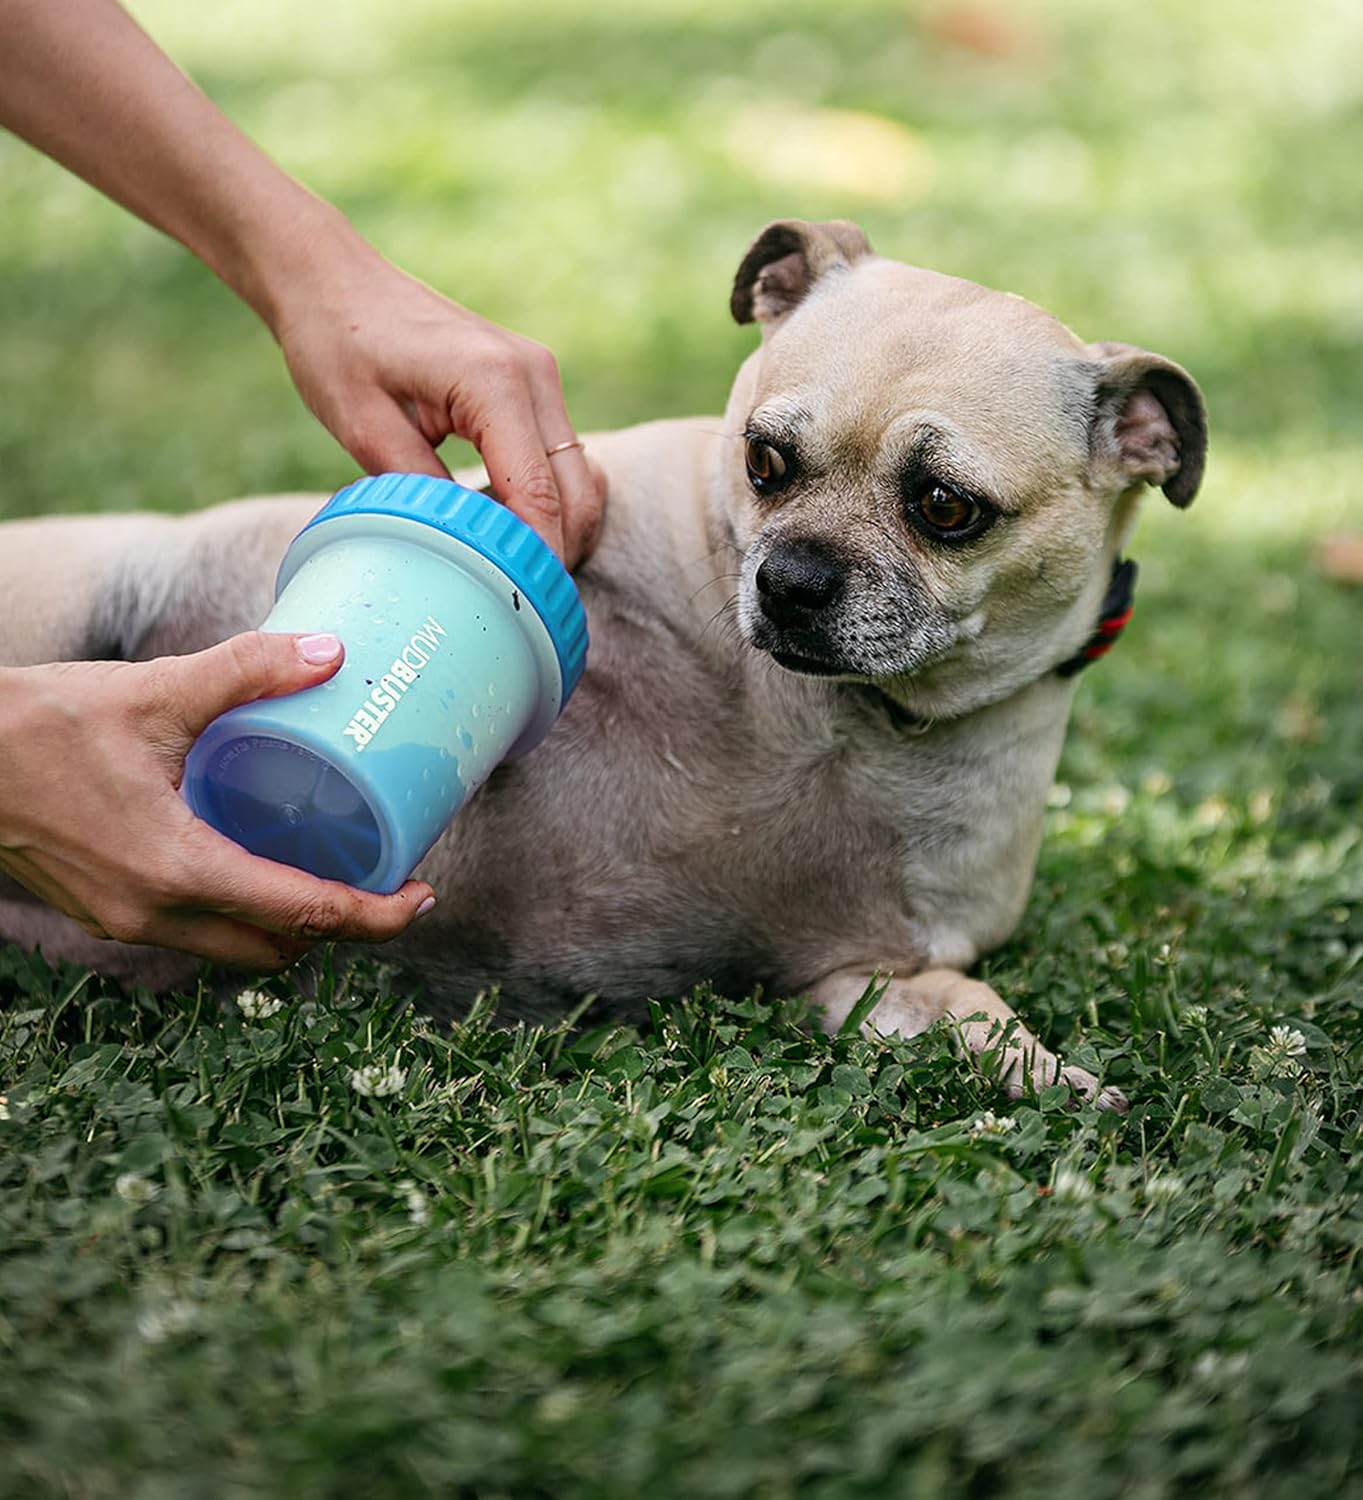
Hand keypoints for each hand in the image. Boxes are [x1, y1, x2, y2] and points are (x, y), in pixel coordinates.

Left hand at [0, 0, 604, 568]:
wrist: (329, 276)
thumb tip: (465, 556)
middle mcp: (533, 375)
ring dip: (557, 529)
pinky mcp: (532, 386)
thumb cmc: (335, 342)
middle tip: (519, 603)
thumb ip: (421, 492)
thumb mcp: (363, 427)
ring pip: (580, 478)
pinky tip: (504, 527)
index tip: (523, 608)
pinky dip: (547, 501)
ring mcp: (539, 378)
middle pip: (577, 492)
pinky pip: (561, 459)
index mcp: (494, 382)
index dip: (538, 560)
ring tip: (511, 571)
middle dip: (558, 553)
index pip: (540, 495)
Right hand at [0, 633, 434, 969]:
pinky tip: (255, 857)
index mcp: (179, 871)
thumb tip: (333, 653)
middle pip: (277, 949)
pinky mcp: (108, 908)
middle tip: (384, 882)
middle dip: (340, 928)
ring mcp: (126, 921)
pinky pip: (195, 930)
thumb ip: (249, 670)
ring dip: (288, 923)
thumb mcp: (156, 690)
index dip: (374, 917)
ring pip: (234, 948)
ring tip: (331, 868)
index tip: (420, 898)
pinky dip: (240, 911)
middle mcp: (156, 914)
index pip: (304, 916)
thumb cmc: (38, 725)